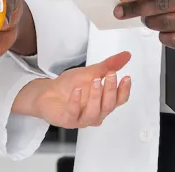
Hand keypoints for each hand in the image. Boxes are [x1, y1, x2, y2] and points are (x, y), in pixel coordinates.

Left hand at [12, 51, 131, 127]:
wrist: (47, 93)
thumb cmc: (70, 85)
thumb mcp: (90, 72)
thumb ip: (108, 66)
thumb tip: (126, 55)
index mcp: (103, 103)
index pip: (119, 100)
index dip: (124, 90)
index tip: (126, 77)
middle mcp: (96, 113)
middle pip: (108, 105)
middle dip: (111, 90)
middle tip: (111, 74)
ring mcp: (82, 119)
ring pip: (94, 112)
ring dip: (96, 96)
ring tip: (96, 80)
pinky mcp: (67, 120)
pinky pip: (73, 113)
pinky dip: (76, 101)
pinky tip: (77, 90)